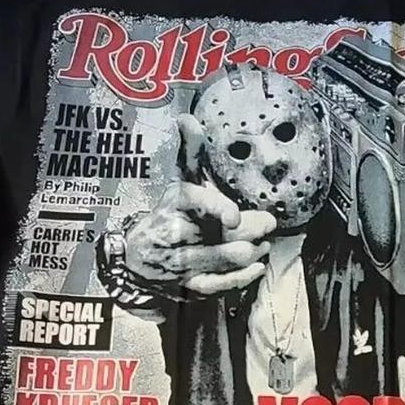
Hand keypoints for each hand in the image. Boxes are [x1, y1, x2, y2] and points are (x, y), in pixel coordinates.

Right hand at [123, 114, 276, 296]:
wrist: (137, 256)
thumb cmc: (169, 214)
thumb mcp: (179, 182)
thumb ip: (190, 154)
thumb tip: (186, 119)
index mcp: (174, 204)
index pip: (193, 202)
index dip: (215, 207)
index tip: (233, 216)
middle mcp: (174, 234)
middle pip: (211, 235)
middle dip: (246, 230)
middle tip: (267, 224)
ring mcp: (180, 262)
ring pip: (217, 260)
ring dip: (246, 252)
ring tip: (264, 244)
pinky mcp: (188, 284)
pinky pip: (216, 285)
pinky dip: (239, 278)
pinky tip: (257, 267)